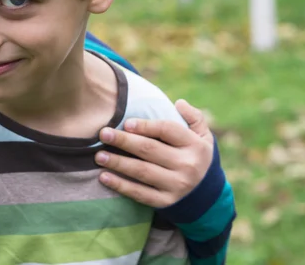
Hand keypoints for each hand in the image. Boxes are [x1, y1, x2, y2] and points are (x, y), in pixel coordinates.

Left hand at [95, 99, 212, 207]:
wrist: (206, 193)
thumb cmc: (195, 154)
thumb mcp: (203, 135)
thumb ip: (193, 116)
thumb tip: (179, 103)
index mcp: (195, 145)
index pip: (167, 131)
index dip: (145, 126)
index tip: (126, 123)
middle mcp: (187, 166)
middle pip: (150, 150)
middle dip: (124, 141)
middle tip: (103, 134)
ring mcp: (176, 186)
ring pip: (142, 172)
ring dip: (118, 163)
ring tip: (99, 155)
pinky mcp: (166, 202)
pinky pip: (140, 194)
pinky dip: (121, 186)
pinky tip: (104, 177)